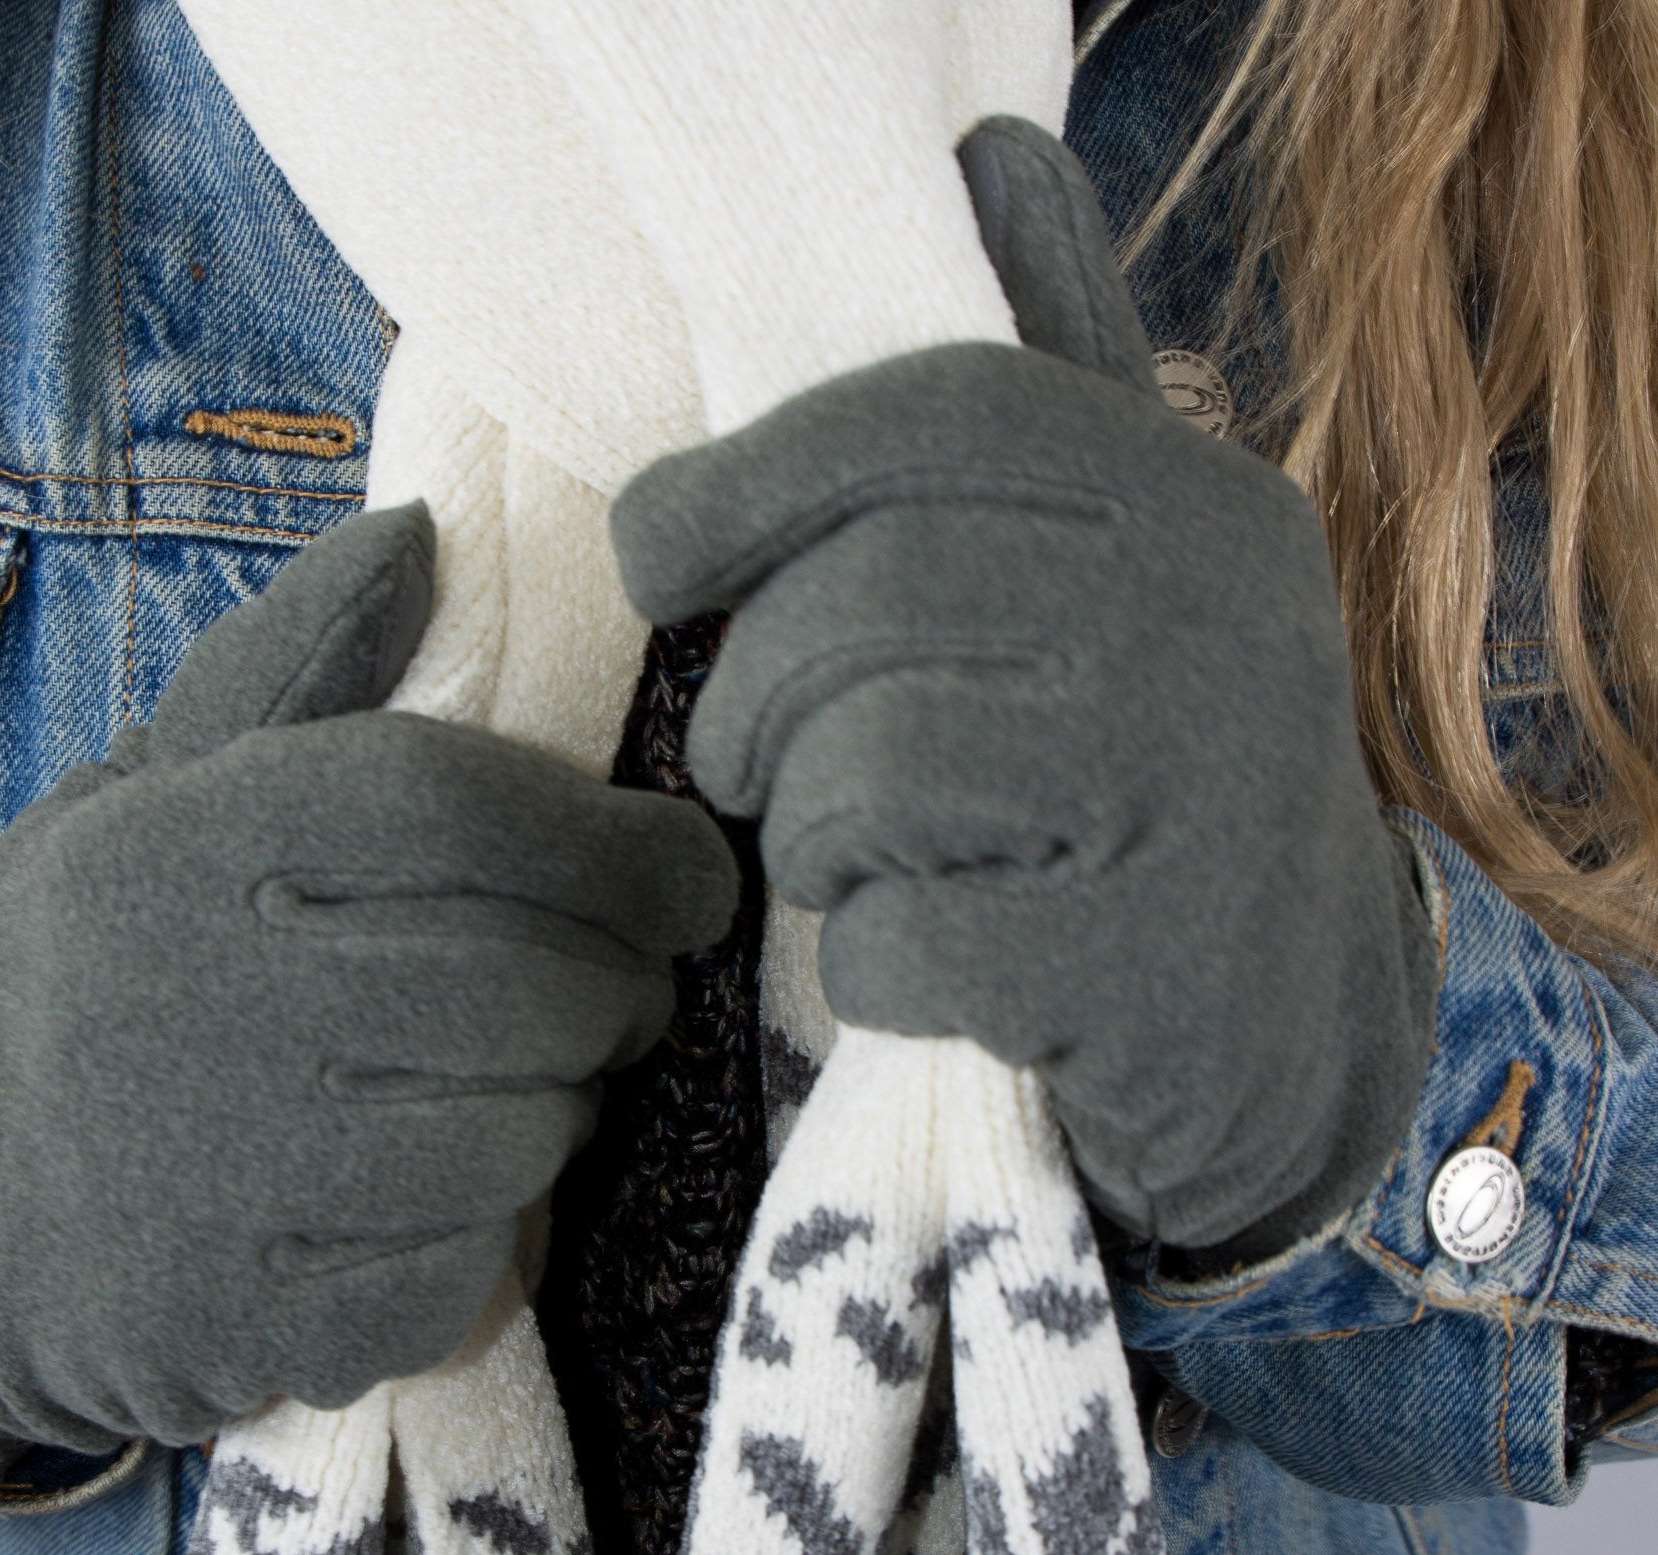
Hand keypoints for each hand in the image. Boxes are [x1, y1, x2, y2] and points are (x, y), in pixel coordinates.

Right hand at [0, 505, 738, 1518]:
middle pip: (525, 981)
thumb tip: (421, 530)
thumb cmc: (98, 977)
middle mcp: (191, 992)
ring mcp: (209, 1177)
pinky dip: (485, 1241)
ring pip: (519, 1135)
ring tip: (522, 1094)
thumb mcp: (152, 799)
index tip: (686, 877)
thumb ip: (290, 671)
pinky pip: (461, 1275)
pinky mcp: (234, 1327)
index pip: (461, 806)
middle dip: (624, 992)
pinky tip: (431, 1204)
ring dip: (562, 1114)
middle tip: (628, 997)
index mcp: (180, 841)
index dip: (619, 845)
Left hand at [608, 117, 1435, 1251]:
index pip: (937, 418)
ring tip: (847, 857)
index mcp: (1195, 505)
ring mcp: (1194, 808)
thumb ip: (1051, 402)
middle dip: (754, 697)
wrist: (1280, 1022)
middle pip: (872, 599)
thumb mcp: (1125, 572)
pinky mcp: (1145, 977)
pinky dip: (865, 968)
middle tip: (746, 762)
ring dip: (809, 836)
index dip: (754, 474)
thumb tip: (994, 156)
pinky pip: (901, 946)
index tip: (651, 547)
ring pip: (871, 775)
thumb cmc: (1141, 779)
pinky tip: (920, 966)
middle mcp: (1216, 628)